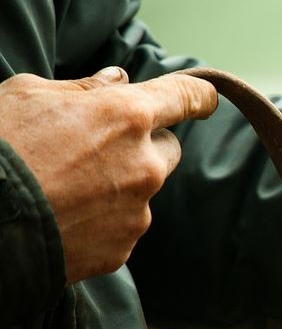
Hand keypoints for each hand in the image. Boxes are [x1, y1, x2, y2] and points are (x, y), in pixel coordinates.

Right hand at [0, 66, 217, 283]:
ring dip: (119, 185)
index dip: (199, 95)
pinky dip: (102, 220)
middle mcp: (145, 164)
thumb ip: (83, 89)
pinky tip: (64, 216)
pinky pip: (122, 226)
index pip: (186, 96)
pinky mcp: (122, 247)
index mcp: (128, 116)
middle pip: (167, 148)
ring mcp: (138, 211)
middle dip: (143, 145)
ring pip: (142, 190)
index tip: (205, 99)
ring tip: (66, 187)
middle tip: (96, 147)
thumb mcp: (29, 95)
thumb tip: (117, 81)